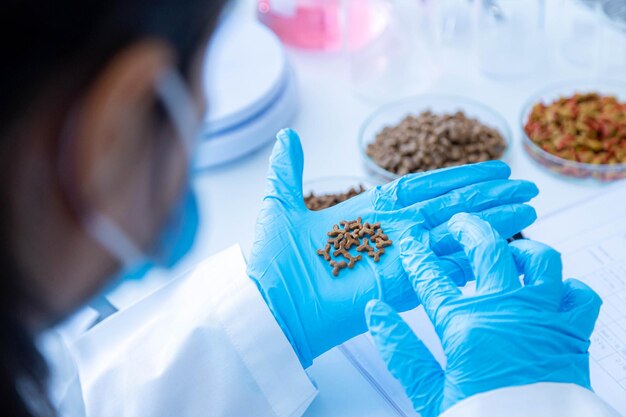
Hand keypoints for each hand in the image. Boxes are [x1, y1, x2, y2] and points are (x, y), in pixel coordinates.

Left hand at [248, 129, 538, 366]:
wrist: (270, 304)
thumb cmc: (271, 258)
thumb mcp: (277, 202)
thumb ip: (288, 170)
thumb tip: (288, 136)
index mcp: (368, 211)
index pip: (422, 188)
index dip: (457, 177)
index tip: (490, 167)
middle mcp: (391, 233)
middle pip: (449, 208)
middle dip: (487, 196)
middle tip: (523, 186)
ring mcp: (400, 258)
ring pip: (455, 234)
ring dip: (491, 221)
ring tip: (526, 208)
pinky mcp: (403, 283)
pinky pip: (446, 266)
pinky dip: (474, 253)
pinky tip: (504, 241)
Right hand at [365, 213, 601, 416]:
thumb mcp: (429, 393)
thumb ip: (401, 350)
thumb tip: (377, 313)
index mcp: (466, 326)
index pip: (432, 277)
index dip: (416, 254)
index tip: (410, 240)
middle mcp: (507, 311)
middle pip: (487, 248)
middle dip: (467, 227)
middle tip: (458, 224)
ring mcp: (544, 317)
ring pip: (540, 259)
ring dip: (522, 249)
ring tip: (508, 251)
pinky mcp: (573, 332)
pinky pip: (579, 293)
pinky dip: (567, 287)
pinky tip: (552, 290)